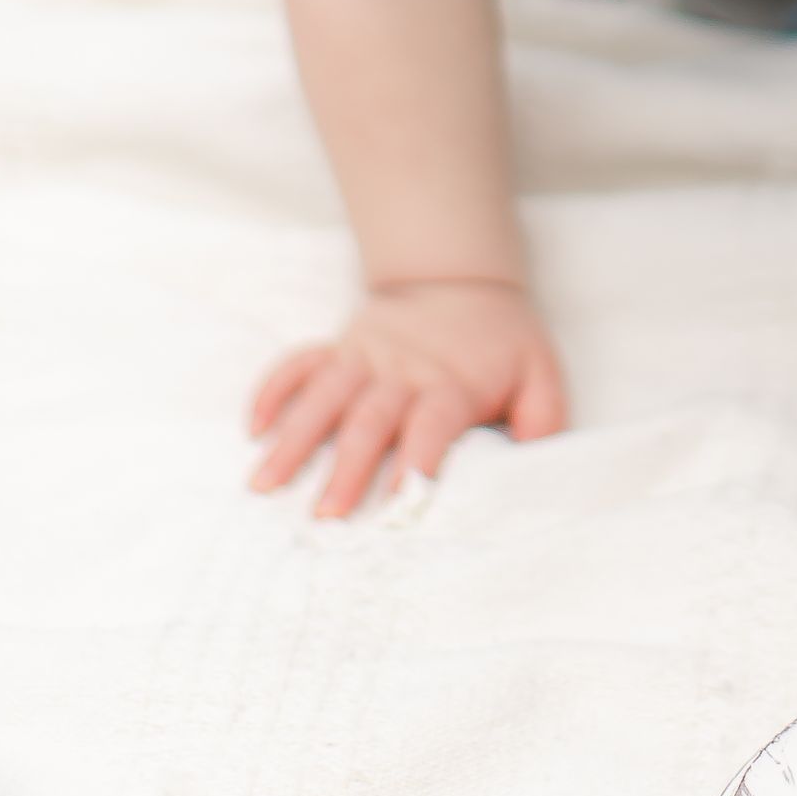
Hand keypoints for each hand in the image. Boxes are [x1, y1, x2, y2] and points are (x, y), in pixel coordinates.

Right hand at [248, 278, 566, 519]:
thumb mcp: (540, 374)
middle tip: (323, 517)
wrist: (461, 279)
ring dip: (294, 439)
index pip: (431, 423)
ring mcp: (365, 357)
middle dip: (345, 468)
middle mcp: (403, 371)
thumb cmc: (502, 342)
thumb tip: (532, 470)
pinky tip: (255, 429)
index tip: (399, 501)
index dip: (416, 460)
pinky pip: (300, 364)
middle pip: (369, 419)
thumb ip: (542, 420)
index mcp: (452, 383)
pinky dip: (274, 391)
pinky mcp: (340, 348)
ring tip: (264, 484)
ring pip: (324, 397)